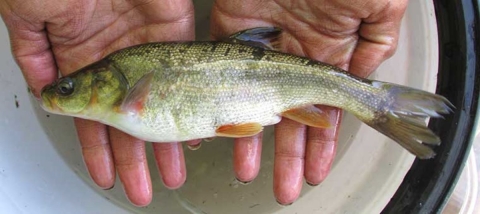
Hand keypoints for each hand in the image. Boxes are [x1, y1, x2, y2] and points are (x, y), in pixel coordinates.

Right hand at [0, 0, 193, 205]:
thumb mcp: (29, 13)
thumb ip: (35, 54)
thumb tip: (47, 92)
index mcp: (83, 57)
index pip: (92, 118)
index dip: (97, 149)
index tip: (105, 174)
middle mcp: (116, 58)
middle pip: (130, 118)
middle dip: (136, 156)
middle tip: (145, 186)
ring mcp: (147, 46)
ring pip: (162, 102)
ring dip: (168, 139)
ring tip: (173, 171)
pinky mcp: (175, 29)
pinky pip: (188, 71)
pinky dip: (193, 96)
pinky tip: (198, 128)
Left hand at [211, 0, 407, 204]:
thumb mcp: (377, 4)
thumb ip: (379, 41)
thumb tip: (370, 76)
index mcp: (324, 54)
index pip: (322, 111)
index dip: (321, 144)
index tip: (316, 171)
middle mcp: (290, 58)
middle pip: (288, 117)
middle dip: (288, 155)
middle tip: (285, 187)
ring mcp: (257, 50)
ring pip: (253, 104)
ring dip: (254, 142)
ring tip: (251, 174)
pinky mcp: (226, 35)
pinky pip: (220, 78)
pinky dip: (219, 104)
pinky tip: (218, 134)